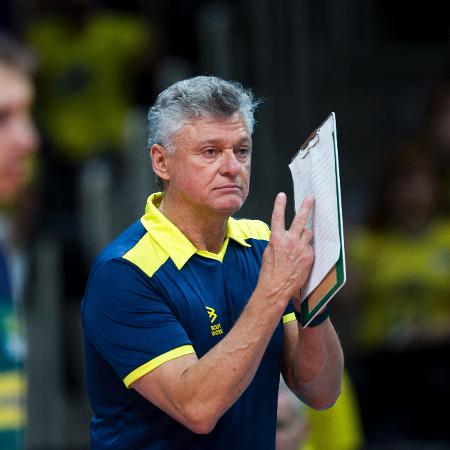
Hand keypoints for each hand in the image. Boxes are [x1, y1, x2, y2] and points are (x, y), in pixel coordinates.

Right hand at [256, 193, 313, 307]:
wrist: (277, 287)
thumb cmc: (269, 272)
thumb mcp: (268, 252)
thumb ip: (277, 241)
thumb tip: (283, 236)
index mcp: (277, 238)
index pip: (278, 217)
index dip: (279, 204)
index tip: (281, 195)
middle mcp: (290, 241)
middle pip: (300, 219)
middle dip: (306, 207)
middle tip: (311, 198)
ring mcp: (301, 248)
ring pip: (308, 233)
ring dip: (306, 233)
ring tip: (302, 237)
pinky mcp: (309, 256)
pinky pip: (310, 247)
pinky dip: (307, 249)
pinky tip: (301, 258)